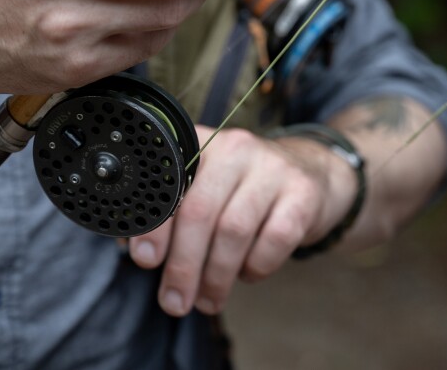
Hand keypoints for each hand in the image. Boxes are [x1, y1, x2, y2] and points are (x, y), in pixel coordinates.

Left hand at [129, 125, 357, 316]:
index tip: (144, 261)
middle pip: (200, 212)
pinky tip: (247, 274)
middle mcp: (235, 148)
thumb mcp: (206, 186)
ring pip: (233, 231)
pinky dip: (255, 267)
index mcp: (201, 144)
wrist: (312, 172)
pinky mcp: (302, 194)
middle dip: (183, 266)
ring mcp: (272, 168)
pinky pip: (272, 241)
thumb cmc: (243, 189)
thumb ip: (172, 211)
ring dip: (215, 276)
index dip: (153, 226)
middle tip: (174, 302)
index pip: (168, 184)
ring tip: (207, 300)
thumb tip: (134, 249)